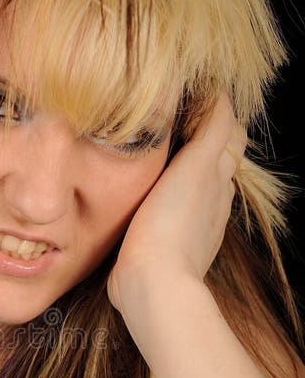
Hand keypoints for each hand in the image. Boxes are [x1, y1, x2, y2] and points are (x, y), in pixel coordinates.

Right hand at [106, 94, 245, 315]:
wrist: (152, 281)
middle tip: (178, 118)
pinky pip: (171, 209)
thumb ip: (213, 131)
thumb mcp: (197, 165)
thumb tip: (222, 96)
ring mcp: (190, 225)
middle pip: (217, 160)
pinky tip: (149, 190)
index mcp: (218, 179)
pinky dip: (168, 192)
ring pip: (196, 185)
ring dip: (187, 166)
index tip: (195, 96)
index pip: (229, 136)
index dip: (218, 114)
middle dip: (205, 136)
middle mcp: (211, 201)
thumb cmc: (171, 223)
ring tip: (162, 150)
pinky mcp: (165, 243)